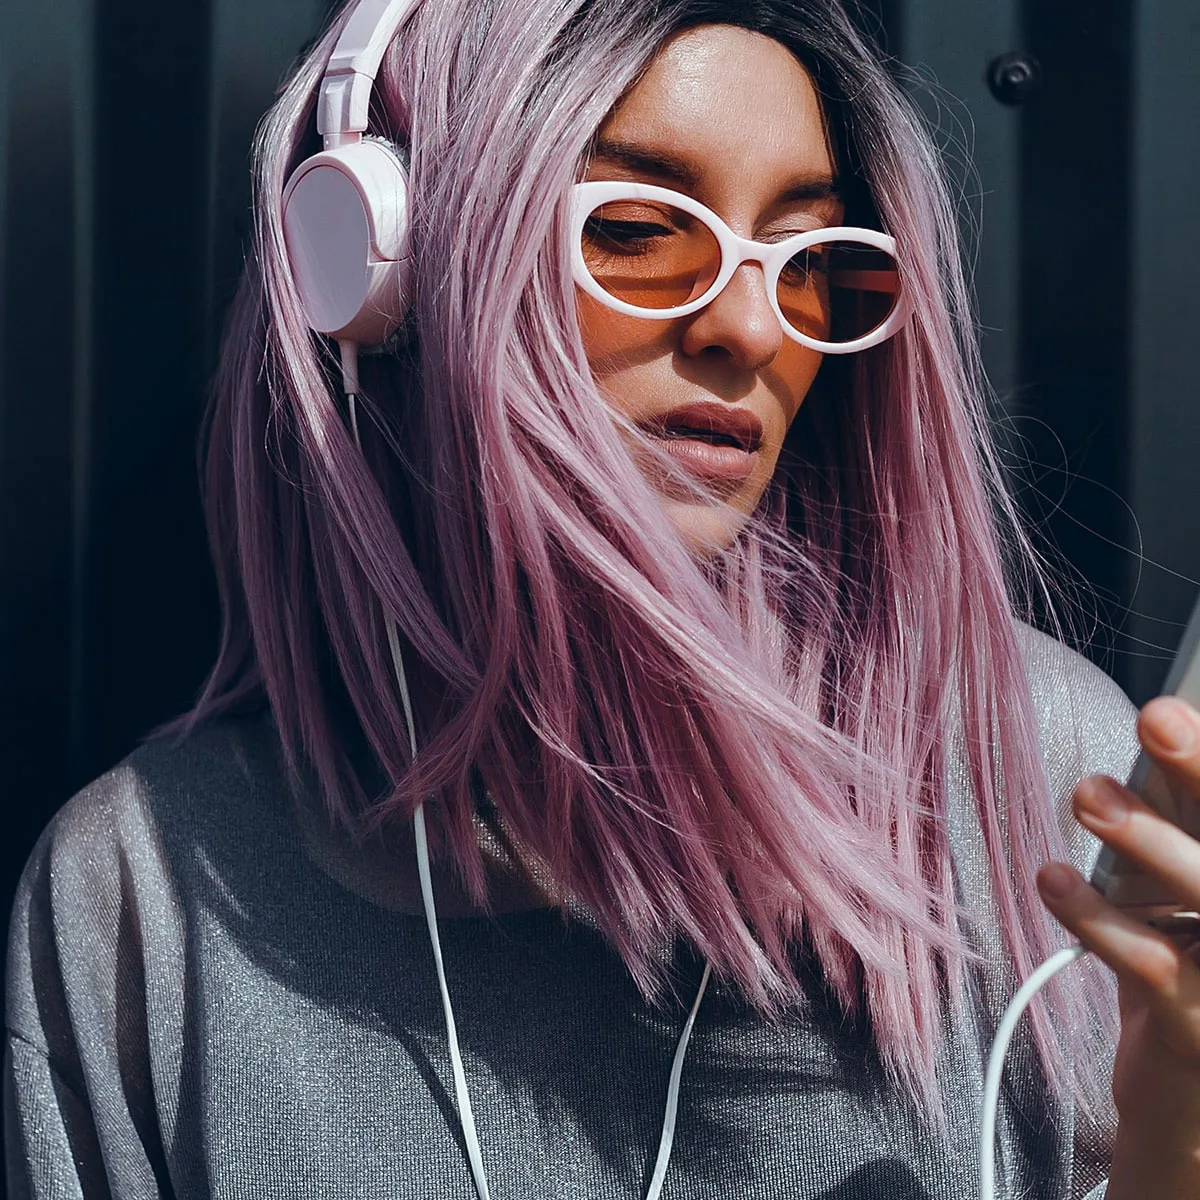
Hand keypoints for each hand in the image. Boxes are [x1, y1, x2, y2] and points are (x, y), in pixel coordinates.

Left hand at [1038, 696, 1199, 1192]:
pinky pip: (1149, 961)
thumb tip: (1154, 735)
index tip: (1172, 707)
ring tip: (1086, 791)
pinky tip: (1052, 877)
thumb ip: (1169, 826)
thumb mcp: (1177, 892)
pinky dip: (1096, 917)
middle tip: (1157, 716)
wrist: (1187, 1104)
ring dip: (1144, 838)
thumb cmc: (1182, 969)